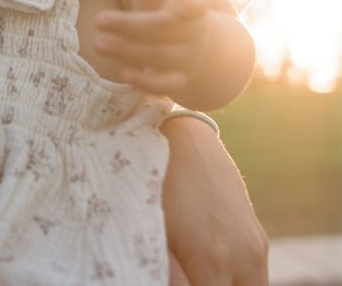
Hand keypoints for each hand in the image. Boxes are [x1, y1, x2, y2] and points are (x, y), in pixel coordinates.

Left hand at [95, 0, 210, 95]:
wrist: (190, 36)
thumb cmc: (166, 2)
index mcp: (193, 2)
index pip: (196, 3)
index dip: (189, 3)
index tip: (176, 2)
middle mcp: (195, 30)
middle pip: (164, 27)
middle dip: (129, 25)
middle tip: (98, 19)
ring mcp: (190, 56)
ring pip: (161, 56)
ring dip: (127, 51)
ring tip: (98, 44)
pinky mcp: (181, 78)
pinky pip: (167, 85)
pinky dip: (146, 82)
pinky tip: (124, 72)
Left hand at [162, 116, 268, 284]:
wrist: (187, 142)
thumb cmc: (158, 185)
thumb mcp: (156, 231)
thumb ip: (169, 274)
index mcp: (211, 262)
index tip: (178, 278)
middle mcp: (242, 259)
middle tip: (190, 275)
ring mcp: (255, 249)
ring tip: (199, 271)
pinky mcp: (259, 239)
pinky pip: (255, 277)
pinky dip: (236, 281)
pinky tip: (210, 267)